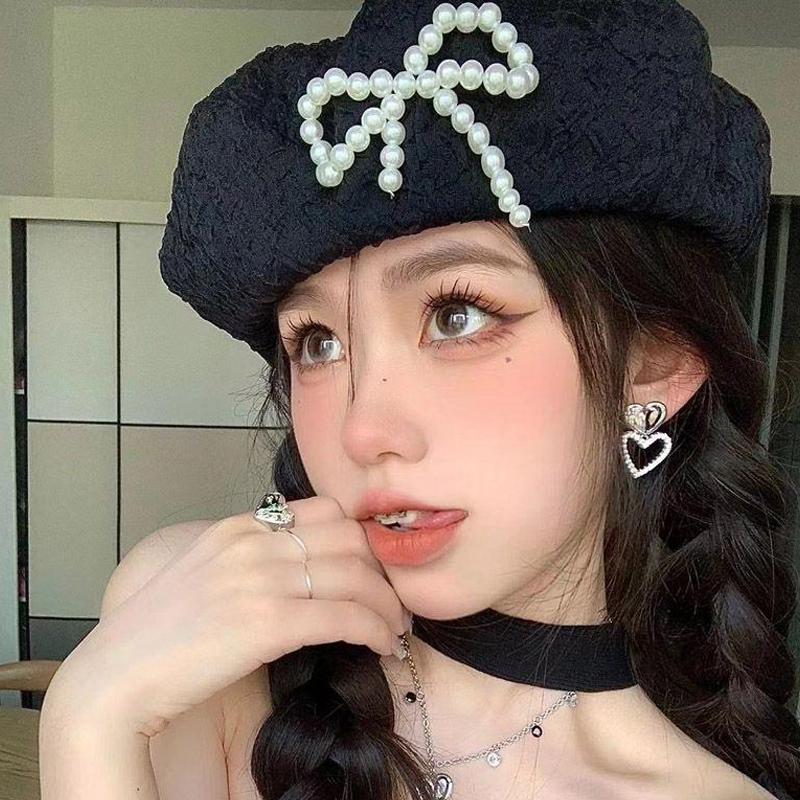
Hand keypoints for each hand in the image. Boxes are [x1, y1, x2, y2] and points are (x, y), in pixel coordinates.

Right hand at [49, 497, 409, 736]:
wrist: (118, 673)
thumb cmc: (159, 631)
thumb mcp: (205, 570)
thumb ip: (250, 557)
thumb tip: (298, 567)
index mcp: (239, 526)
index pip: (326, 512)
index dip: (359, 541)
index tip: (371, 570)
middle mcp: (254, 543)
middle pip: (350, 539)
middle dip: (381, 571)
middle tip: (390, 601)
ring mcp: (260, 580)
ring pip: (356, 577)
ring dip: (386, 605)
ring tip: (393, 628)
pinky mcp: (267, 623)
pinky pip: (345, 617)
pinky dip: (374, 629)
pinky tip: (381, 644)